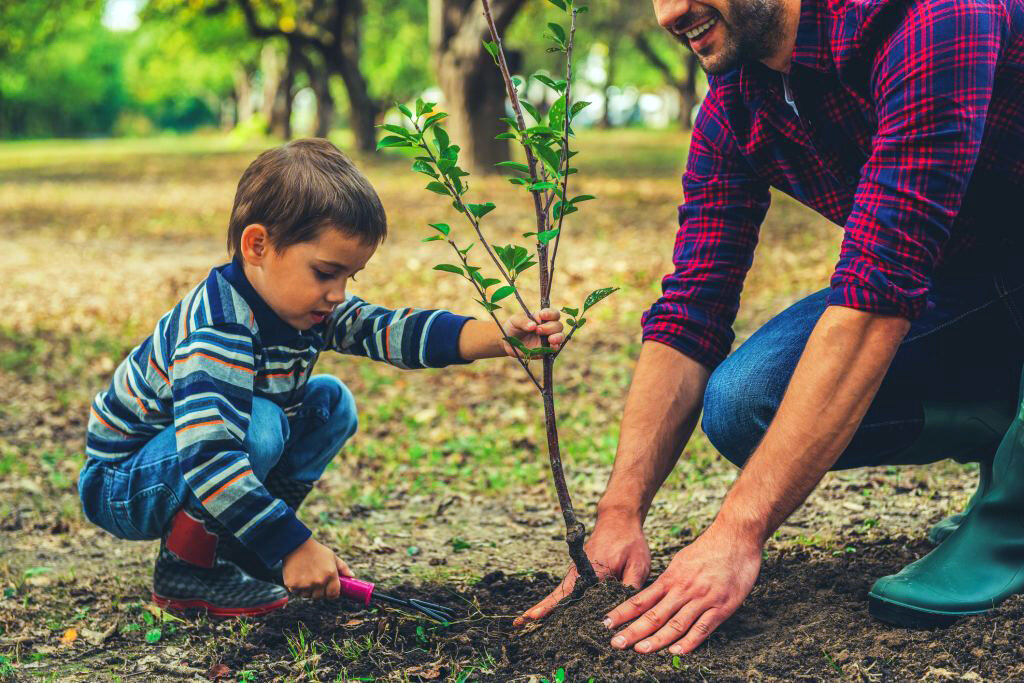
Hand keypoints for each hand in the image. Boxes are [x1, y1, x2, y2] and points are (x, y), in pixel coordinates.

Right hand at [282, 537, 354, 599]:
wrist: (295, 544)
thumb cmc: (316, 550)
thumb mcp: (332, 556)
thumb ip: (343, 568)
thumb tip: (352, 576)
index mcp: (330, 574)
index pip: (334, 594)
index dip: (332, 594)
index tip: (329, 591)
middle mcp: (319, 581)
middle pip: (320, 596)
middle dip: (319, 591)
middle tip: (316, 582)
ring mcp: (305, 584)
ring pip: (307, 596)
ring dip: (307, 590)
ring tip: (306, 577)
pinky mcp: (293, 584)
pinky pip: (296, 592)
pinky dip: (297, 588)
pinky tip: (298, 576)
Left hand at [503, 308, 563, 357]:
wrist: (508, 343)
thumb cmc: (512, 327)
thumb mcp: (514, 321)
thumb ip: (522, 321)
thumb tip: (533, 325)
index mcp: (542, 317)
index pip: (553, 313)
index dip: (550, 314)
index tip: (542, 315)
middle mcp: (548, 327)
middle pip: (558, 325)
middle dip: (550, 327)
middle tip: (538, 330)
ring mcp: (548, 339)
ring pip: (560, 336)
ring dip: (557, 337)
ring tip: (550, 339)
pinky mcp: (546, 350)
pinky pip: (555, 348)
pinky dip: (555, 347)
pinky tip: (552, 346)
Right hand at [515, 512, 650, 625]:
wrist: (619, 520)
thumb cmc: (630, 542)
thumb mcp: (638, 565)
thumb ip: (631, 588)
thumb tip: (625, 612)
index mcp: (592, 571)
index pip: (568, 593)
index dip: (551, 606)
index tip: (534, 616)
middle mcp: (579, 572)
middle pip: (557, 595)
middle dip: (540, 610)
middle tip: (519, 624)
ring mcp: (577, 572)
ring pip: (559, 594)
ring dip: (545, 607)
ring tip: (524, 622)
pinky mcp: (579, 573)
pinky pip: (566, 590)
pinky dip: (555, 602)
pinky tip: (548, 614)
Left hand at [604, 523, 760, 654]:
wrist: (736, 536)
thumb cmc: (710, 548)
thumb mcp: (682, 560)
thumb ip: (670, 579)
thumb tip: (656, 593)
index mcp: (671, 578)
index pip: (641, 599)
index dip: (623, 613)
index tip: (607, 623)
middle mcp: (683, 589)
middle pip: (654, 614)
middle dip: (633, 631)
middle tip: (615, 643)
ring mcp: (702, 598)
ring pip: (675, 623)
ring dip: (657, 639)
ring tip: (640, 650)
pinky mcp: (722, 606)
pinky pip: (703, 627)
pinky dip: (689, 642)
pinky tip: (677, 652)